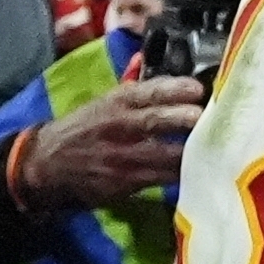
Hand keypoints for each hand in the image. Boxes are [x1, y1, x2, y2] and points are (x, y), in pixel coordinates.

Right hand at [17, 75, 204, 211]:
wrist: (45, 165)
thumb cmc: (82, 129)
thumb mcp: (103, 104)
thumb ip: (136, 94)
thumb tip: (173, 81)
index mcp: (115, 103)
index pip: (148, 91)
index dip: (175, 89)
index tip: (198, 89)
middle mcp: (118, 127)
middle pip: (156, 120)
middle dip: (185, 118)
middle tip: (210, 117)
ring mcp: (121, 157)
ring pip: (162, 154)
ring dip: (191, 150)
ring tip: (217, 145)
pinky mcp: (124, 183)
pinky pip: (160, 178)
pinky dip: (181, 174)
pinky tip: (202, 169)